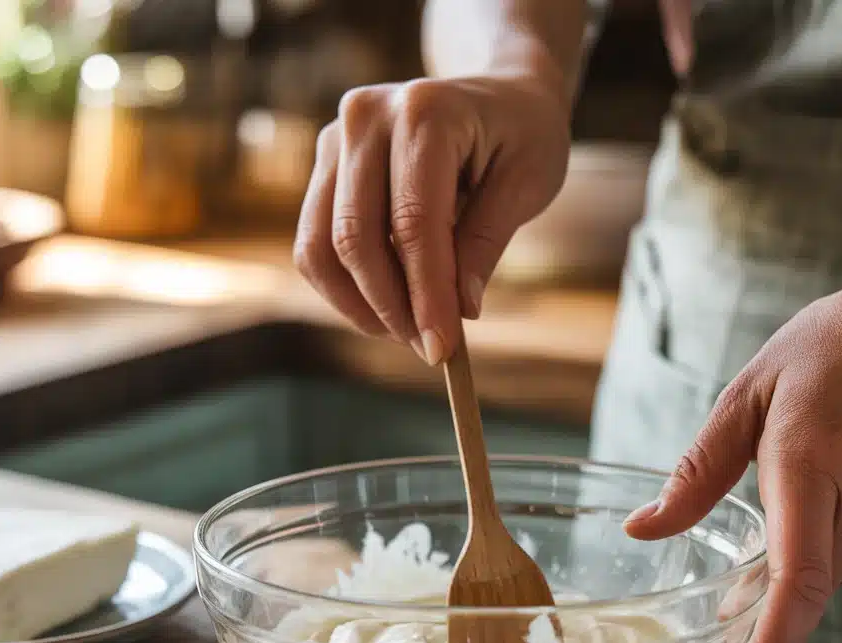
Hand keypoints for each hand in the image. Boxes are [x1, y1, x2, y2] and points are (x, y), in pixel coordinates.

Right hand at [294, 73, 570, 364]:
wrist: (497, 94)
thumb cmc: (521, 136)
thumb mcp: (528, 183)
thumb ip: (486, 243)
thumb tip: (458, 313)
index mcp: (425, 110)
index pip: (414, 223)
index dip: (425, 295)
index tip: (442, 348)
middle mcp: (366, 117)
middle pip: (355, 237)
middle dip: (391, 307)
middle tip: (430, 349)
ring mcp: (335, 139)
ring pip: (321, 246)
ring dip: (361, 305)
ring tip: (408, 332)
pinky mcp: (325, 168)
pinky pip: (314, 245)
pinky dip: (345, 289)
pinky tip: (386, 308)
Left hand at [624, 264, 841, 642]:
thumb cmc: (829, 352)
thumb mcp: (747, 394)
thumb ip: (696, 473)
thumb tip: (642, 529)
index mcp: (811, 461)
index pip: (798, 577)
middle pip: (805, 593)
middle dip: (759, 628)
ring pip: (825, 582)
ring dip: (784, 588)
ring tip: (752, 568)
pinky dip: (814, 561)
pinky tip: (805, 523)